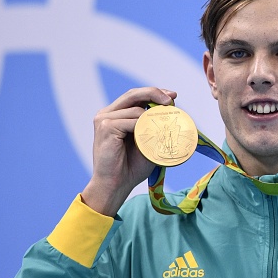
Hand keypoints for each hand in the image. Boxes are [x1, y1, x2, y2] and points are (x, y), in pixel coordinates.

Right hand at [81, 87, 176, 216]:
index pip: (135, 96)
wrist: (116, 185)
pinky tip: (146, 140)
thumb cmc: (132, 167)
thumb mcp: (147, 142)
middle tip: (171, 100)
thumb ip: (154, 126)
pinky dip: (142, 129)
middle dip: (155, 93)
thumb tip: (172, 112)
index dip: (154, 92)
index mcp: (115, 115)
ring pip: (136, 109)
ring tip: (159, 135)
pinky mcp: (106, 127)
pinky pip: (132, 121)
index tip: (172, 96)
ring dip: (151, 121)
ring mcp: (104, 119)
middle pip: (133, 94)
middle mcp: (107, 113)